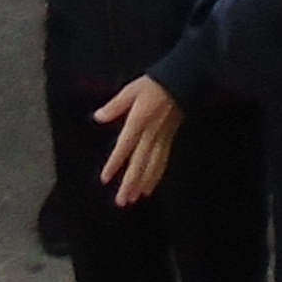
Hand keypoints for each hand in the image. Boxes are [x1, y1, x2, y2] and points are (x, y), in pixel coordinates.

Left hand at [92, 76, 185, 205]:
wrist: (183, 80)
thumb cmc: (155, 83)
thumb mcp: (132, 89)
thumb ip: (115, 105)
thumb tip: (98, 117)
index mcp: (139, 121)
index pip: (125, 146)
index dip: (115, 163)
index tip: (105, 178)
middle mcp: (151, 134)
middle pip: (140, 163)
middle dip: (130, 183)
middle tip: (121, 201)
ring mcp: (162, 138)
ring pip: (152, 166)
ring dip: (142, 184)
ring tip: (132, 199)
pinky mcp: (170, 139)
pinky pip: (162, 162)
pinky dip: (155, 176)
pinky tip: (149, 187)